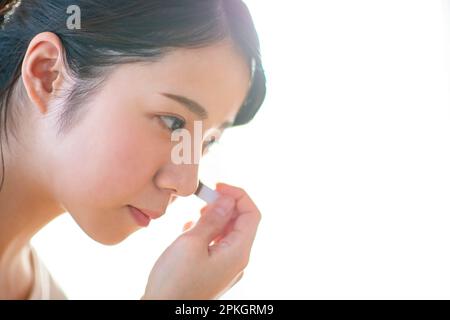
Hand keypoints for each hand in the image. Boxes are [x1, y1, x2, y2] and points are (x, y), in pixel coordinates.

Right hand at [142, 183, 260, 299]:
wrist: (162, 311)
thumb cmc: (174, 281)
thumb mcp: (191, 243)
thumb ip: (211, 219)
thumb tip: (227, 200)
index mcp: (238, 253)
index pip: (251, 214)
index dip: (238, 195)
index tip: (217, 186)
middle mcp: (238, 261)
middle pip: (241, 223)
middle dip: (224, 206)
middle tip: (203, 197)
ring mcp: (227, 269)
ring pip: (228, 234)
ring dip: (214, 219)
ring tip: (195, 216)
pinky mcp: (215, 273)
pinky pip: (218, 246)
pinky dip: (208, 233)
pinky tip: (190, 231)